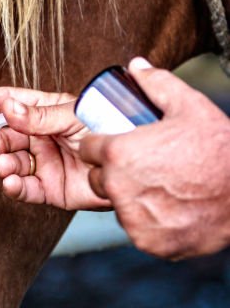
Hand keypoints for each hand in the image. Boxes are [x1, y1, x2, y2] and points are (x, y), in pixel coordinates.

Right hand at [0, 86, 111, 210]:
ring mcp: (43, 162)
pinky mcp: (49, 188)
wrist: (134, 164)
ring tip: (2, 167)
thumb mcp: (74, 115)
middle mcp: (39, 136)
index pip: (6, 102)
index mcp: (43, 111)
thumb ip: (39, 116)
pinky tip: (10, 183)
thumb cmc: (111, 129)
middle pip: (2, 137)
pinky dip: (13, 187)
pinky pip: (24, 188)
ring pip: (9, 163)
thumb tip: (7, 107)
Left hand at [79, 58, 229, 258]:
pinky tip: (171, 209)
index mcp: (119, 154)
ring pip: (118, 205)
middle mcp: (118, 188)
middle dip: (113, 172)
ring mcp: (132, 218)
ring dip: (131, 198)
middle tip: (144, 167)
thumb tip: (135, 66)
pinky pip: (138, 229)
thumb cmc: (219, 149)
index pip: (90, 149)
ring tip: (162, 187)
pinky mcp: (147, 241)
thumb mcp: (189, 106)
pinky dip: (150, 222)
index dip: (103, 145)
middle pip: (98, 179)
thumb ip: (156, 84)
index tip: (121, 145)